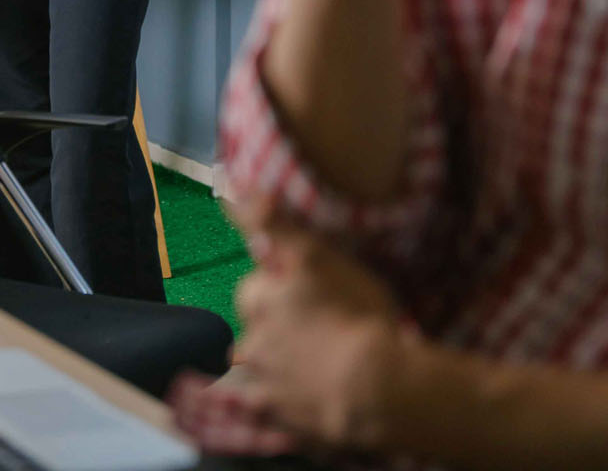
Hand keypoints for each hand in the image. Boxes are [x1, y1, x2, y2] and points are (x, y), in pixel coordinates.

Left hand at [227, 198, 412, 450]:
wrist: (381, 390)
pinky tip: (303, 401)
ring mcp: (263, 384)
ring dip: (276, 366)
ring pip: (258, 368)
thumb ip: (273, 225)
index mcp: (261, 301)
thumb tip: (227, 187)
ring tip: (316, 368)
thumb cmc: (358, 317)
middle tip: (317, 332)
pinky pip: (264, 411)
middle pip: (253, 329)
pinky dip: (276, 405)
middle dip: (274, 328)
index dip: (278, 289)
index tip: (304, 296)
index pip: (253, 287)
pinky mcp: (278, 420)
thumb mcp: (318, 258)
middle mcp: (252, 341)